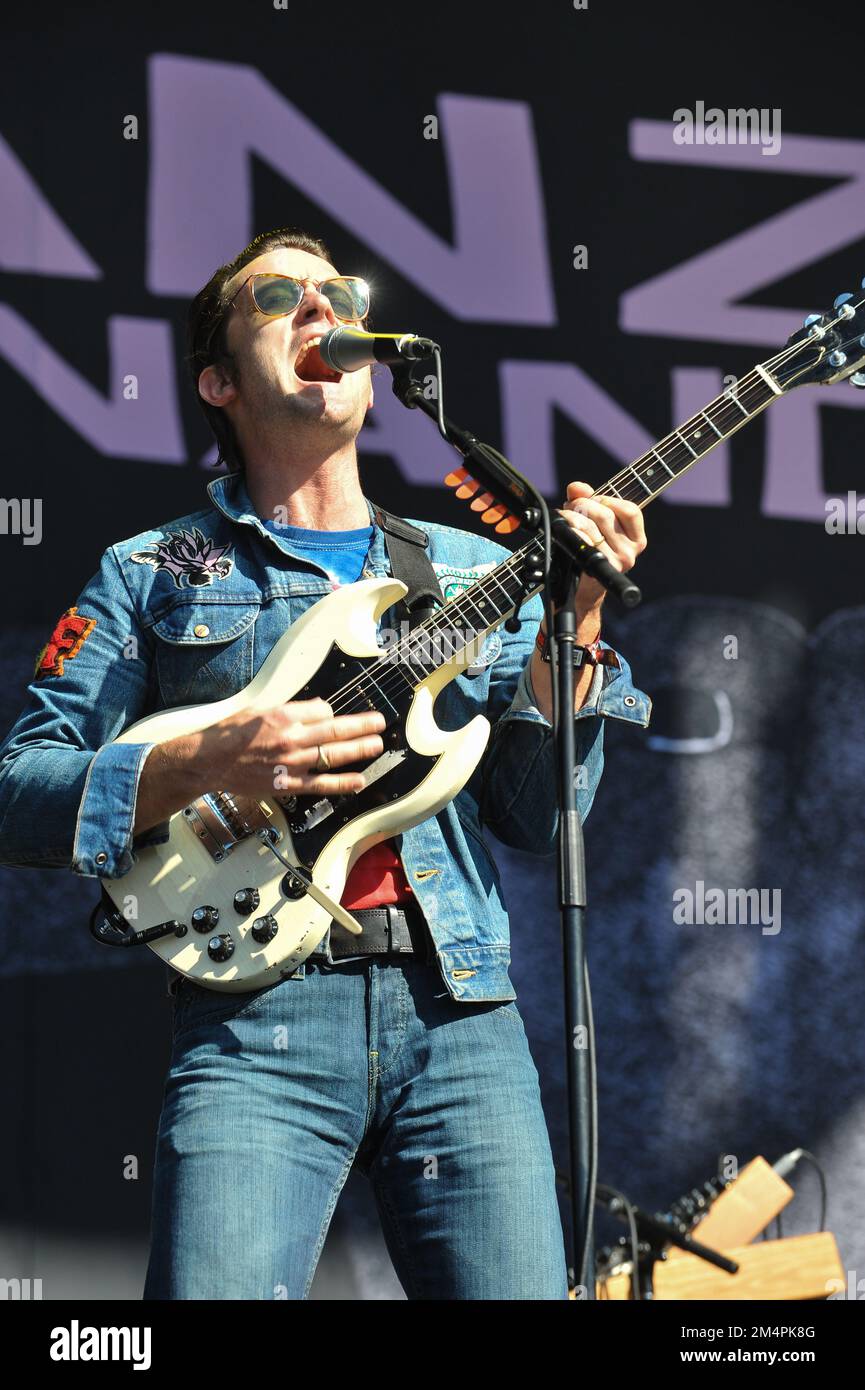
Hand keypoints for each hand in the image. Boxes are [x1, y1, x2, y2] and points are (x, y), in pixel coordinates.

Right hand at [196, 697, 385, 799]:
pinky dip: (342, 783)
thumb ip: (290, 709)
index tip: (334, 715)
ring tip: (377, 744)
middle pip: (336, 730)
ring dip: (359, 749)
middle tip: (380, 722)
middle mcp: (292, 738)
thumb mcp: (259, 710)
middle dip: (362, 725)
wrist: (208, 761)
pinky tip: (359, 780)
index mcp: (284, 716)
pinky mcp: (288, 784)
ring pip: (333, 755)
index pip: (322, 710)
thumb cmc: (230, 733)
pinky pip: (321, 784)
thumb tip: (317, 708)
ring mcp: (292, 762)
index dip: (331, 712)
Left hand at [554, 480, 646, 622]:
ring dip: (571, 517)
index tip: (593, 500)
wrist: (580, 590)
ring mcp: (616, 563)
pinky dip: (570, 532)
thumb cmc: (588, 553)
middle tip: (570, 507)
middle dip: (582, 505)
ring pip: (591, 527)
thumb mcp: (593, 524)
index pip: (630, 510)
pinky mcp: (598, 569)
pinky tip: (564, 532)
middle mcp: (630, 553)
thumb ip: (587, 500)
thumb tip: (577, 487)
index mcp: (637, 540)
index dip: (607, 499)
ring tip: (564, 518)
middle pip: (605, 515)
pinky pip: (583, 542)